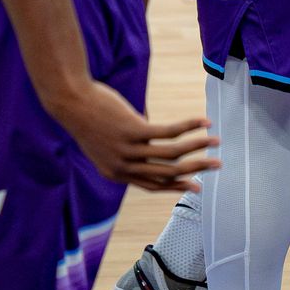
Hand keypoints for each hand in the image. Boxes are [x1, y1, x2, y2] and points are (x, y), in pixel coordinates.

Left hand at [51, 80, 217, 191]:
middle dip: (196, 170)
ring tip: (217, 141)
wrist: (71, 102)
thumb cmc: (88, 118)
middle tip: (218, 165)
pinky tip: (204, 121)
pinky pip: (169, 132)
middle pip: (168, 173)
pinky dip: (189, 126)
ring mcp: (129, 150)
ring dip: (199, 147)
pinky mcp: (134, 131)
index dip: (177, 186)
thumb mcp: (104, 143)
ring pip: (172, 154)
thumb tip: (148, 140)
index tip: (197, 186)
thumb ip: (126, 150)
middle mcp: (124, 167)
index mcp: (116, 174)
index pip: (154, 185)